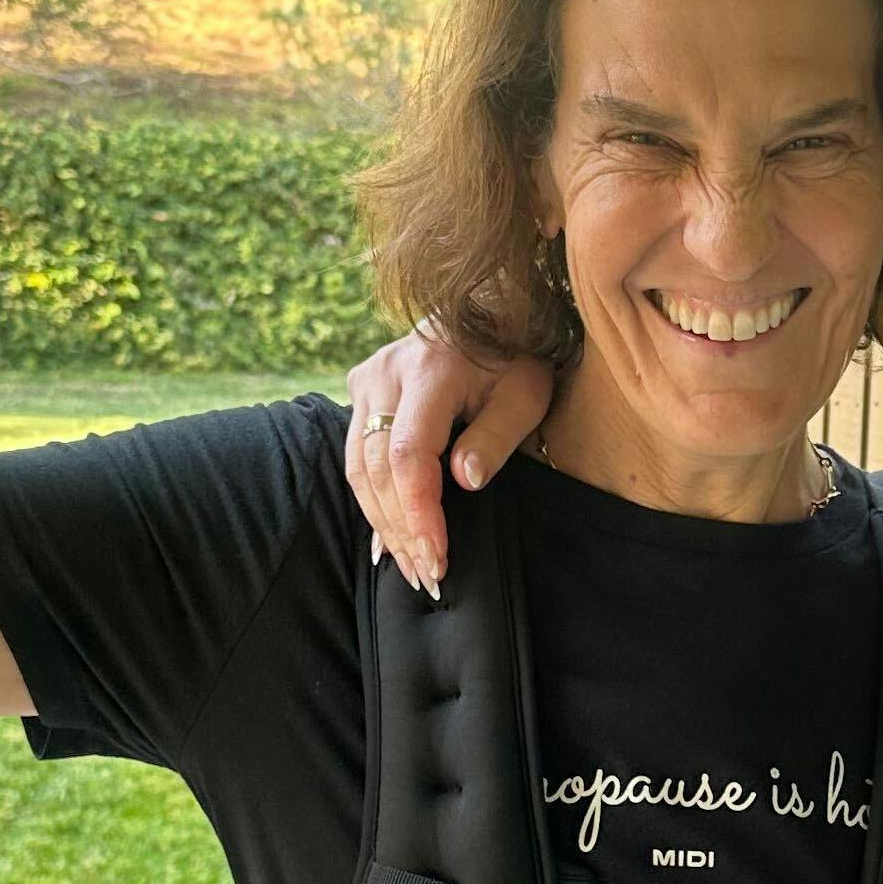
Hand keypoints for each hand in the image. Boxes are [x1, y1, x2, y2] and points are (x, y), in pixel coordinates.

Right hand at [345, 324, 552, 590]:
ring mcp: (367, 379)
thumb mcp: (526, 394)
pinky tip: (387, 538)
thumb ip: (495, 437)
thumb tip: (465, 480)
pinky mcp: (361, 389)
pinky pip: (356, 454)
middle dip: (401, 528)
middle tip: (427, 575)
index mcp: (430, 371)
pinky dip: (372, 499)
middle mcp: (386, 373)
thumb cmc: (515, 356)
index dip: (418, 511)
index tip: (437, 554)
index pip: (409, 454)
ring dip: (383, 521)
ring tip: (409, 566)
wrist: (488, 307)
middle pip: (377, 467)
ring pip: (359, 466)